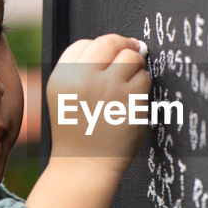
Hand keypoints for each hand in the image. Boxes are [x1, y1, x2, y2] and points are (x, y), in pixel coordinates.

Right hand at [46, 34, 151, 176]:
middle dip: (124, 46)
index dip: (100, 50)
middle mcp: (84, 78)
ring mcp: (109, 87)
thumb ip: (85, 68)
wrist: (85, 165)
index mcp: (63, 76)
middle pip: (110, 41)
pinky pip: (145, 78)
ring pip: (132, 57)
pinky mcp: (131, 100)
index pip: (84, 43)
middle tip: (131, 55)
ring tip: (126, 88)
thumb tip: (130, 45)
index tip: (106, 63)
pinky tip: (131, 103)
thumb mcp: (65, 95)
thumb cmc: (79, 130)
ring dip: (135, 68)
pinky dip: (143, 87)